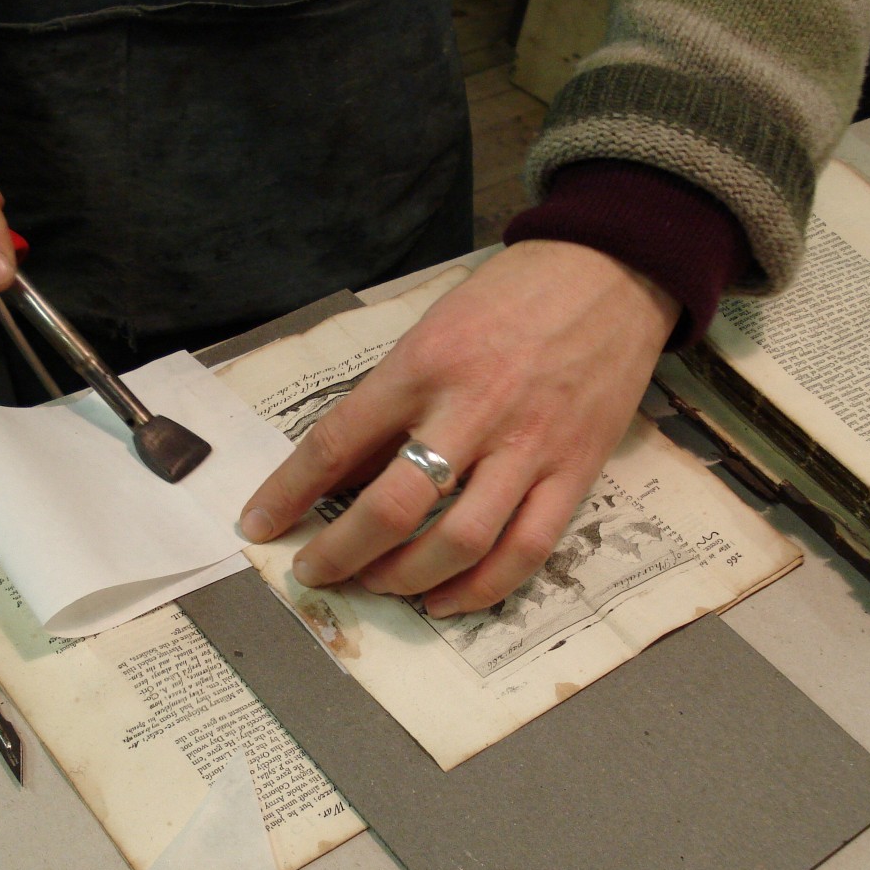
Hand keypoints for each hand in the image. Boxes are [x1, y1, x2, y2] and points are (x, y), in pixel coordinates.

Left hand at [239, 241, 679, 616]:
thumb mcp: (429, 332)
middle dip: (340, 553)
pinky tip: (443, 600)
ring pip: (459, 541)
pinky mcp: (575, 472)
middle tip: (315, 571)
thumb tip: (337, 474)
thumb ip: (386, 403)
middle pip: (393, 506)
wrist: (611, 270)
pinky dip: (478, 590)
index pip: (336, 442)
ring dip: (406, 578)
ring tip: (377, 584)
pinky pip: (525, 551)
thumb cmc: (509, 297)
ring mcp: (529, 446)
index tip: (258, 525)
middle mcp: (473, 409)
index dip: (288, 494)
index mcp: (422, 366)